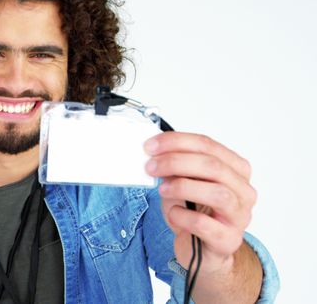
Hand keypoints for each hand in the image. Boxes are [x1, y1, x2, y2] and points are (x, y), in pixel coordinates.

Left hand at [143, 132, 256, 275]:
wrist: (201, 251)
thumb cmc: (194, 213)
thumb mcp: (183, 183)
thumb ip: (175, 167)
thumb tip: (154, 153)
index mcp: (236, 169)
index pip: (208, 146)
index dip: (177, 142)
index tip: (150, 146)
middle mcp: (243, 191)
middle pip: (213, 167)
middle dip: (176, 162)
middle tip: (151, 167)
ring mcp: (239, 216)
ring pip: (218, 193)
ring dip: (183, 187)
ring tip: (162, 189)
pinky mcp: (228, 240)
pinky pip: (206, 224)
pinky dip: (184, 216)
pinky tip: (173, 214)